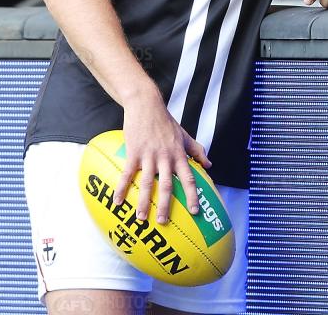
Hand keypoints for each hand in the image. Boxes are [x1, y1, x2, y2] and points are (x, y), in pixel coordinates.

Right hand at [114, 88, 210, 223]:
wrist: (146, 105)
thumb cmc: (165, 122)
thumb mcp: (185, 135)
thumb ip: (197, 150)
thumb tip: (209, 165)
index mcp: (179, 155)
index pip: (188, 178)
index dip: (192, 195)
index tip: (195, 212)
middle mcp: (166, 157)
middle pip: (168, 186)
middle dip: (166, 206)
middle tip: (163, 223)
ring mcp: (149, 156)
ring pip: (148, 183)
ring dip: (145, 202)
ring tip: (141, 218)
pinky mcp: (134, 153)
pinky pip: (127, 174)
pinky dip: (122, 189)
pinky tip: (118, 202)